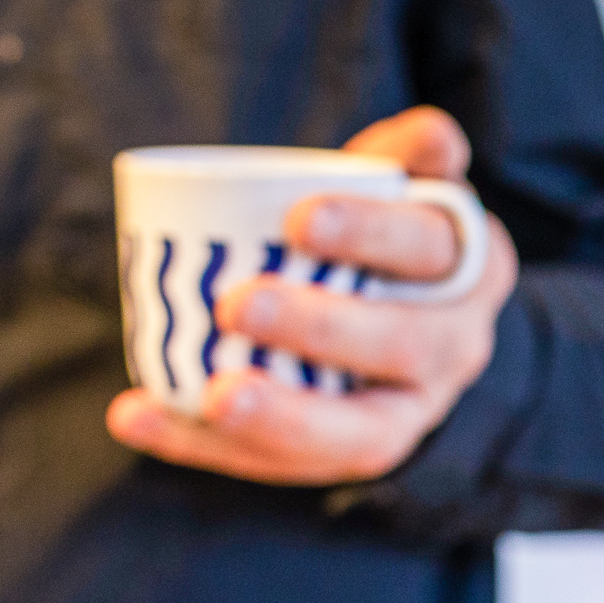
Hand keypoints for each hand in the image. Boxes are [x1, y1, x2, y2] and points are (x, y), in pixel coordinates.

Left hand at [105, 106, 520, 483]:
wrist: (413, 332)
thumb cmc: (390, 242)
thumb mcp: (409, 190)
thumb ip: (410, 155)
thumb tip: (432, 135)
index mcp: (470, 268)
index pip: (430, 247)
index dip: (371, 234)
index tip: (297, 220)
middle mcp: (454, 347)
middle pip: (401, 343)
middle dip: (322, 327)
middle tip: (238, 302)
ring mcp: (411, 414)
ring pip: (364, 434)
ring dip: (284, 418)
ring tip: (213, 395)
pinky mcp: (351, 456)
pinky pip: (284, 467)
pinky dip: (203, 446)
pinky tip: (133, 415)